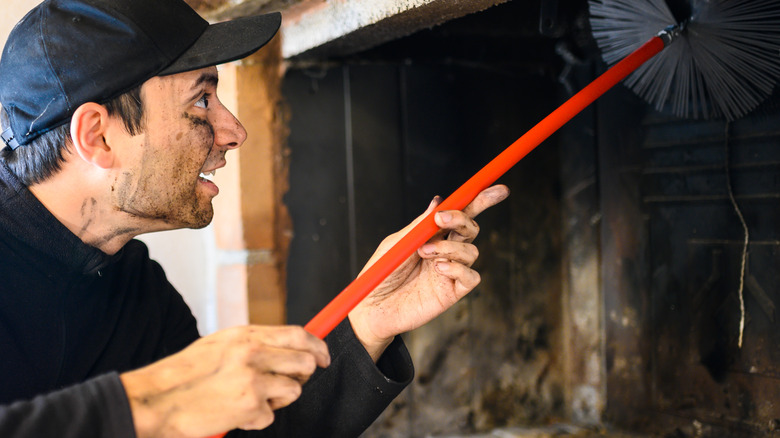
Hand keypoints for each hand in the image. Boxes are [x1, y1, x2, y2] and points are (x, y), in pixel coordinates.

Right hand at [120, 325, 329, 437]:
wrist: (157, 400)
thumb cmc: (186, 373)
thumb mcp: (220, 344)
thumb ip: (253, 343)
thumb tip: (287, 345)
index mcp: (246, 336)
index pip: (298, 334)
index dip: (317, 345)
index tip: (323, 356)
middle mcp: (252, 354)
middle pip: (305, 362)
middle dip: (303, 375)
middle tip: (290, 381)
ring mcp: (253, 380)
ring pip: (293, 390)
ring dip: (279, 398)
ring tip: (253, 398)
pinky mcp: (250, 406)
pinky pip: (271, 415)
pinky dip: (257, 418)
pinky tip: (236, 412)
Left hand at [348, 184, 508, 360]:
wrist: (373, 306)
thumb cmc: (381, 273)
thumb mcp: (397, 243)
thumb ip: (419, 225)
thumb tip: (438, 201)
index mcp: (433, 235)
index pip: (461, 213)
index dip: (481, 199)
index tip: (497, 189)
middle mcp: (446, 250)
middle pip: (471, 228)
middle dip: (462, 219)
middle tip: (440, 220)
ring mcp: (451, 271)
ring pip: (471, 251)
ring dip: (450, 247)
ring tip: (424, 253)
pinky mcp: (453, 291)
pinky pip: (471, 276)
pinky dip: (458, 268)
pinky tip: (439, 268)